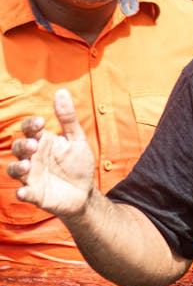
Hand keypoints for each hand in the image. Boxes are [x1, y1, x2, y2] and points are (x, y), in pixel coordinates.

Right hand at [8, 89, 94, 217]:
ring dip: (17, 167)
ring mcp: (31, 176)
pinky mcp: (35, 194)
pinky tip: (24, 192)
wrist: (86, 192)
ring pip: (14, 170)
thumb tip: (61, 91)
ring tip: (26, 166)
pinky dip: (22, 193)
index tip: (41, 123)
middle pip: (18, 147)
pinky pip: (24, 193)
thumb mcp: (76, 139)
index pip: (29, 129)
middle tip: (34, 145)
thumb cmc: (78, 163)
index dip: (31, 124)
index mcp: (42, 141)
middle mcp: (32, 157)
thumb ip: (68, 118)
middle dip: (23, 145)